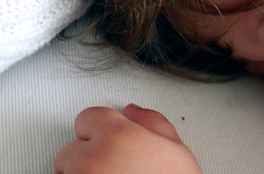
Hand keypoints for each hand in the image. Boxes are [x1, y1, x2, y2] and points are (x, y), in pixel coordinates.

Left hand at [55, 104, 202, 173]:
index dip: (101, 130)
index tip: (109, 140)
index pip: (88, 117)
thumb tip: (132, 112)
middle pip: (70, 150)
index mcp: (119, 136)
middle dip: (88, 159)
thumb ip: (152, 122)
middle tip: (115, 173)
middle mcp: (93, 158)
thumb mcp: (177, 151)